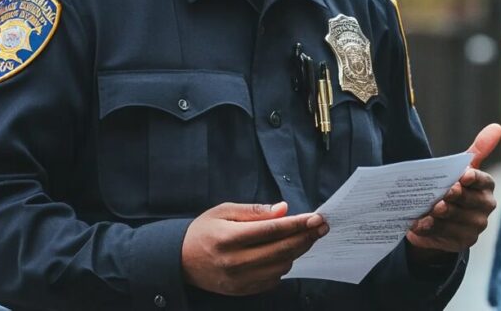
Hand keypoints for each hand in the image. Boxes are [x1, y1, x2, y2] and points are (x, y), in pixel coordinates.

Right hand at [181, 201, 327, 295]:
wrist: (179, 260)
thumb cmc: (203, 231)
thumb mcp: (224, 211)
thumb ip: (255, 211)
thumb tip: (283, 209)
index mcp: (229, 237)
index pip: (272, 230)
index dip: (297, 224)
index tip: (316, 217)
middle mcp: (234, 261)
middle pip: (281, 250)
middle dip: (305, 237)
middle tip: (322, 226)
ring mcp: (239, 280)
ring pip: (281, 266)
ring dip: (296, 251)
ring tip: (302, 237)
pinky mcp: (242, 291)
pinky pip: (273, 280)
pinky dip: (283, 266)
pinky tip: (283, 253)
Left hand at [406, 123, 500, 263]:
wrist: (441, 219)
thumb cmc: (454, 186)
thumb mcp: (463, 168)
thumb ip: (479, 149)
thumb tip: (497, 127)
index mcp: (486, 187)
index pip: (483, 182)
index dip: (473, 179)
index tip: (462, 177)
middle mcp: (485, 208)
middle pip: (469, 203)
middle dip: (454, 200)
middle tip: (442, 197)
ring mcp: (474, 227)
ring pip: (455, 221)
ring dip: (439, 217)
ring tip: (426, 212)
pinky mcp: (461, 243)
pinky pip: (444, 236)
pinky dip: (430, 230)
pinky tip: (418, 225)